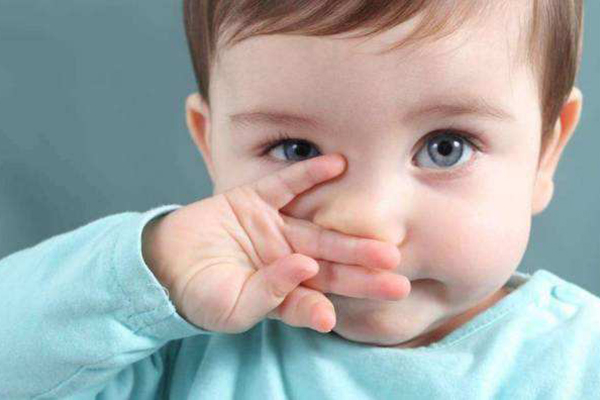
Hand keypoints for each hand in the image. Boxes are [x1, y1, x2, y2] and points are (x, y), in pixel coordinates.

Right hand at [142, 153, 409, 333]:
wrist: (161, 263)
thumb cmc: (197, 293)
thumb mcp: (232, 306)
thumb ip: (270, 295)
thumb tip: (308, 272)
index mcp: (282, 291)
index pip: (323, 293)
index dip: (352, 293)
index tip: (386, 289)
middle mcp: (285, 259)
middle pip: (331, 262)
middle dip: (364, 263)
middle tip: (398, 262)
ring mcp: (272, 228)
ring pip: (317, 228)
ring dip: (348, 228)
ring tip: (382, 232)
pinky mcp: (254, 200)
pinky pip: (285, 184)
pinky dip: (309, 174)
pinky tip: (338, 164)